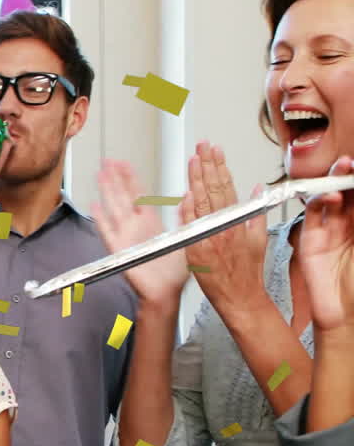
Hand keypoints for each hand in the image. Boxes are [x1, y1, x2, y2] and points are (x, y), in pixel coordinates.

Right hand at [92, 159, 188, 305]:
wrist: (166, 292)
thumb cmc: (174, 272)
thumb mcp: (186, 238)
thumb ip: (184, 217)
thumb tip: (188, 197)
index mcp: (151, 222)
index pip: (138, 194)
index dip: (131, 177)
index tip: (125, 164)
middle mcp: (135, 227)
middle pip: (122, 196)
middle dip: (115, 177)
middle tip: (108, 161)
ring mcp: (125, 237)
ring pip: (114, 208)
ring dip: (107, 191)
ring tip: (101, 175)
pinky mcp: (119, 250)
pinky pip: (108, 232)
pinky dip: (101, 219)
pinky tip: (95, 207)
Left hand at [180, 141, 268, 315]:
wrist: (239, 298)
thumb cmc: (246, 272)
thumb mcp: (258, 239)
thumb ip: (255, 213)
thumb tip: (256, 190)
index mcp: (237, 221)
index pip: (226, 186)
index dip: (219, 166)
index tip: (214, 151)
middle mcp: (223, 226)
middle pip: (213, 189)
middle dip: (207, 165)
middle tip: (202, 147)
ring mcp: (209, 237)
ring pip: (201, 203)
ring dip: (195, 180)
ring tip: (193, 160)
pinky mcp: (196, 250)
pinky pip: (190, 227)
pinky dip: (188, 211)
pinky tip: (185, 195)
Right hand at [299, 156, 353, 333]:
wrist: (345, 317)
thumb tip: (348, 199)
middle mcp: (349, 226)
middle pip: (348, 193)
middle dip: (349, 174)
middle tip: (351, 161)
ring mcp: (330, 232)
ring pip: (330, 198)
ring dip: (335, 181)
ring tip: (344, 168)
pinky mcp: (311, 240)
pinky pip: (312, 215)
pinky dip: (318, 201)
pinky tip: (330, 195)